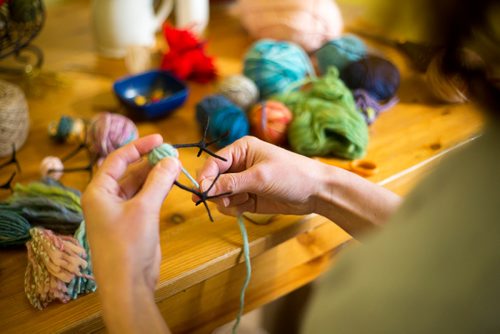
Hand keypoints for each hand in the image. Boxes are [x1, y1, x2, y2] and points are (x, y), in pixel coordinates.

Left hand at [82, 135, 177, 332]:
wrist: (127, 284)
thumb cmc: (128, 245)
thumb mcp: (144, 208)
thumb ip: (159, 181)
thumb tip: (173, 159)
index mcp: (98, 192)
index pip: (117, 160)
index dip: (138, 146)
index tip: (159, 139)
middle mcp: (105, 199)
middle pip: (128, 171)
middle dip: (149, 161)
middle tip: (172, 154)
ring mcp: (118, 212)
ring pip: (138, 185)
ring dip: (155, 175)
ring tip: (175, 166)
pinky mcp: (131, 223)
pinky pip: (144, 198)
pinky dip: (157, 189)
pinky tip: (171, 182)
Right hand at [196, 136, 400, 236]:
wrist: (317, 192)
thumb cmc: (292, 175)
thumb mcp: (259, 177)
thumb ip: (230, 183)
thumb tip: (204, 189)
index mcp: (241, 149)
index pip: (213, 163)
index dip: (205, 178)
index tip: (201, 193)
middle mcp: (240, 164)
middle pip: (214, 180)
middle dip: (217, 192)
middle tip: (227, 201)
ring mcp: (244, 181)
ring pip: (221, 195)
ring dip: (228, 202)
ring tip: (244, 202)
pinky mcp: (250, 197)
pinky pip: (232, 205)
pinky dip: (236, 209)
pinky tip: (248, 207)